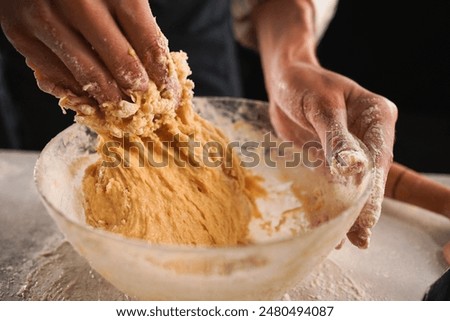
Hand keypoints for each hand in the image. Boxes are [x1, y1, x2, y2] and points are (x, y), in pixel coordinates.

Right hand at [0, 0, 178, 106]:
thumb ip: (135, 18)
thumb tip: (156, 65)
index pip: (147, 43)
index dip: (161, 73)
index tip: (168, 89)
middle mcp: (78, 2)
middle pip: (120, 64)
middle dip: (138, 89)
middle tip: (144, 100)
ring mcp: (44, 18)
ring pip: (87, 76)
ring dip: (110, 97)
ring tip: (121, 104)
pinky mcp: (20, 32)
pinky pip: (55, 76)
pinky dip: (76, 90)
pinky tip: (90, 94)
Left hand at [269, 62, 396, 247]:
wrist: (284, 79)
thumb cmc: (304, 83)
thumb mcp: (321, 106)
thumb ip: (337, 137)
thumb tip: (353, 168)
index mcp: (376, 117)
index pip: (377, 159)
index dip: (371, 193)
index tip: (366, 221)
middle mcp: (367, 135)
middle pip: (367, 177)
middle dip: (362, 208)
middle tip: (359, 240)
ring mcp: (347, 148)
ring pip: (349, 184)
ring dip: (344, 210)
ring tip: (341, 239)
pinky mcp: (327, 156)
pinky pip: (328, 181)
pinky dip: (325, 200)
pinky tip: (322, 220)